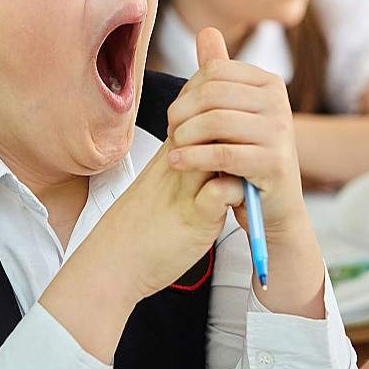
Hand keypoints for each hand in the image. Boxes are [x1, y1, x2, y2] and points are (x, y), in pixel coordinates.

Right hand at [85, 29, 253, 300]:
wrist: (113, 259)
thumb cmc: (139, 223)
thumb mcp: (158, 181)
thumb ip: (180, 157)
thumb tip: (203, 143)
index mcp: (170, 154)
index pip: (197, 111)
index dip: (221, 108)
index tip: (238, 119)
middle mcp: (177, 165)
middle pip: (210, 124)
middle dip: (236, 124)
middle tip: (255, 136)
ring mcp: (185, 190)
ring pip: (217, 151)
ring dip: (237, 152)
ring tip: (252, 165)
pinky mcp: (193, 218)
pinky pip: (220, 192)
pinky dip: (234, 190)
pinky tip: (242, 195)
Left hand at [166, 28, 302, 238]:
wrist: (273, 207)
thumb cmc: (247, 157)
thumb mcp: (233, 112)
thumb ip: (219, 75)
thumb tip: (207, 32)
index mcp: (269, 83)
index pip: (213, 70)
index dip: (186, 91)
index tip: (176, 116)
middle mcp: (278, 102)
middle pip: (211, 94)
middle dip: (181, 113)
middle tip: (171, 134)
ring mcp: (280, 132)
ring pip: (214, 122)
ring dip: (184, 137)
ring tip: (174, 149)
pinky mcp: (273, 163)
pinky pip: (221, 153)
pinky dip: (192, 158)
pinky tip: (177, 163)